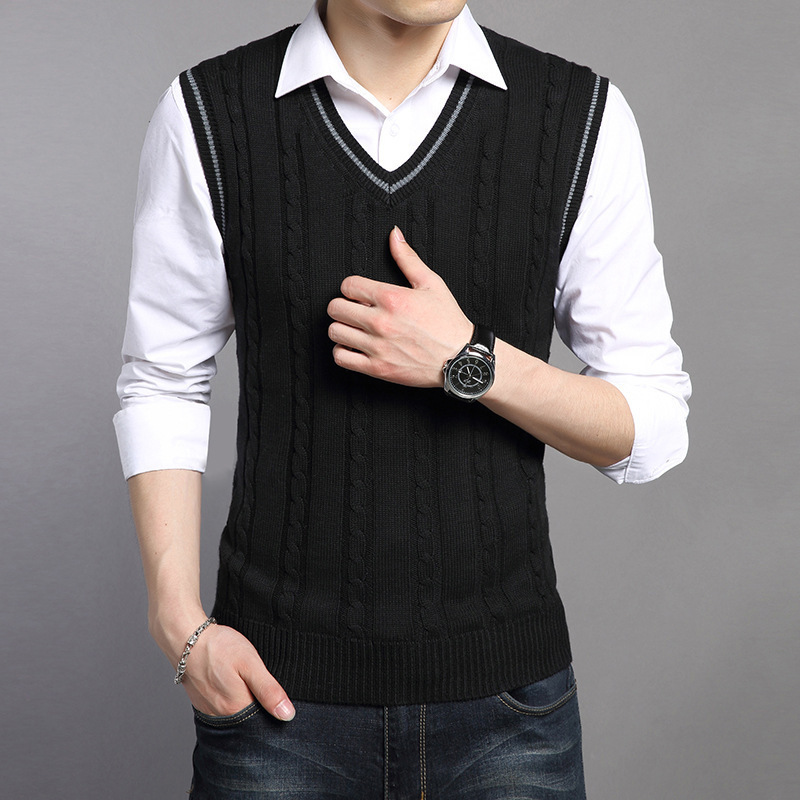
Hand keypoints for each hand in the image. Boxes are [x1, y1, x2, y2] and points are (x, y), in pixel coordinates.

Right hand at [176, 623, 294, 721]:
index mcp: (237, 708)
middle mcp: (222, 716)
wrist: (187, 639)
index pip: (263, 723)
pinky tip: (234, 686)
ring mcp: (210, 710)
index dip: (274, 712)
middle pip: (249, 721)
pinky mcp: (202, 703)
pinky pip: (222, 709)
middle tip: (260, 685)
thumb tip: (287, 715)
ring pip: (236, 715)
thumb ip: (268, 690)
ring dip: (245, 704)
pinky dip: (231, 701)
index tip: (278, 699)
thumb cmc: (219, 648)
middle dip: (259, 709)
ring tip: (247, 685)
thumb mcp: (250, 663)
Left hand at [327, 226, 472, 386]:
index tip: (360, 294)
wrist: (460, 357)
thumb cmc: (447, 322)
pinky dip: (342, 351)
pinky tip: (354, 346)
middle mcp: (380, 322)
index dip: (352, 287)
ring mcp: (377, 346)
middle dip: (343, 305)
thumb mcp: (431, 283)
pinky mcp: (376, 368)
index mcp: (391, 298)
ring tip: (354, 328)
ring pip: (335, 332)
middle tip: (354, 310)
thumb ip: (407, 258)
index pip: (348, 285)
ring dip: (342, 328)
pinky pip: (340, 357)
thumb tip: (394, 235)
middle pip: (336, 308)